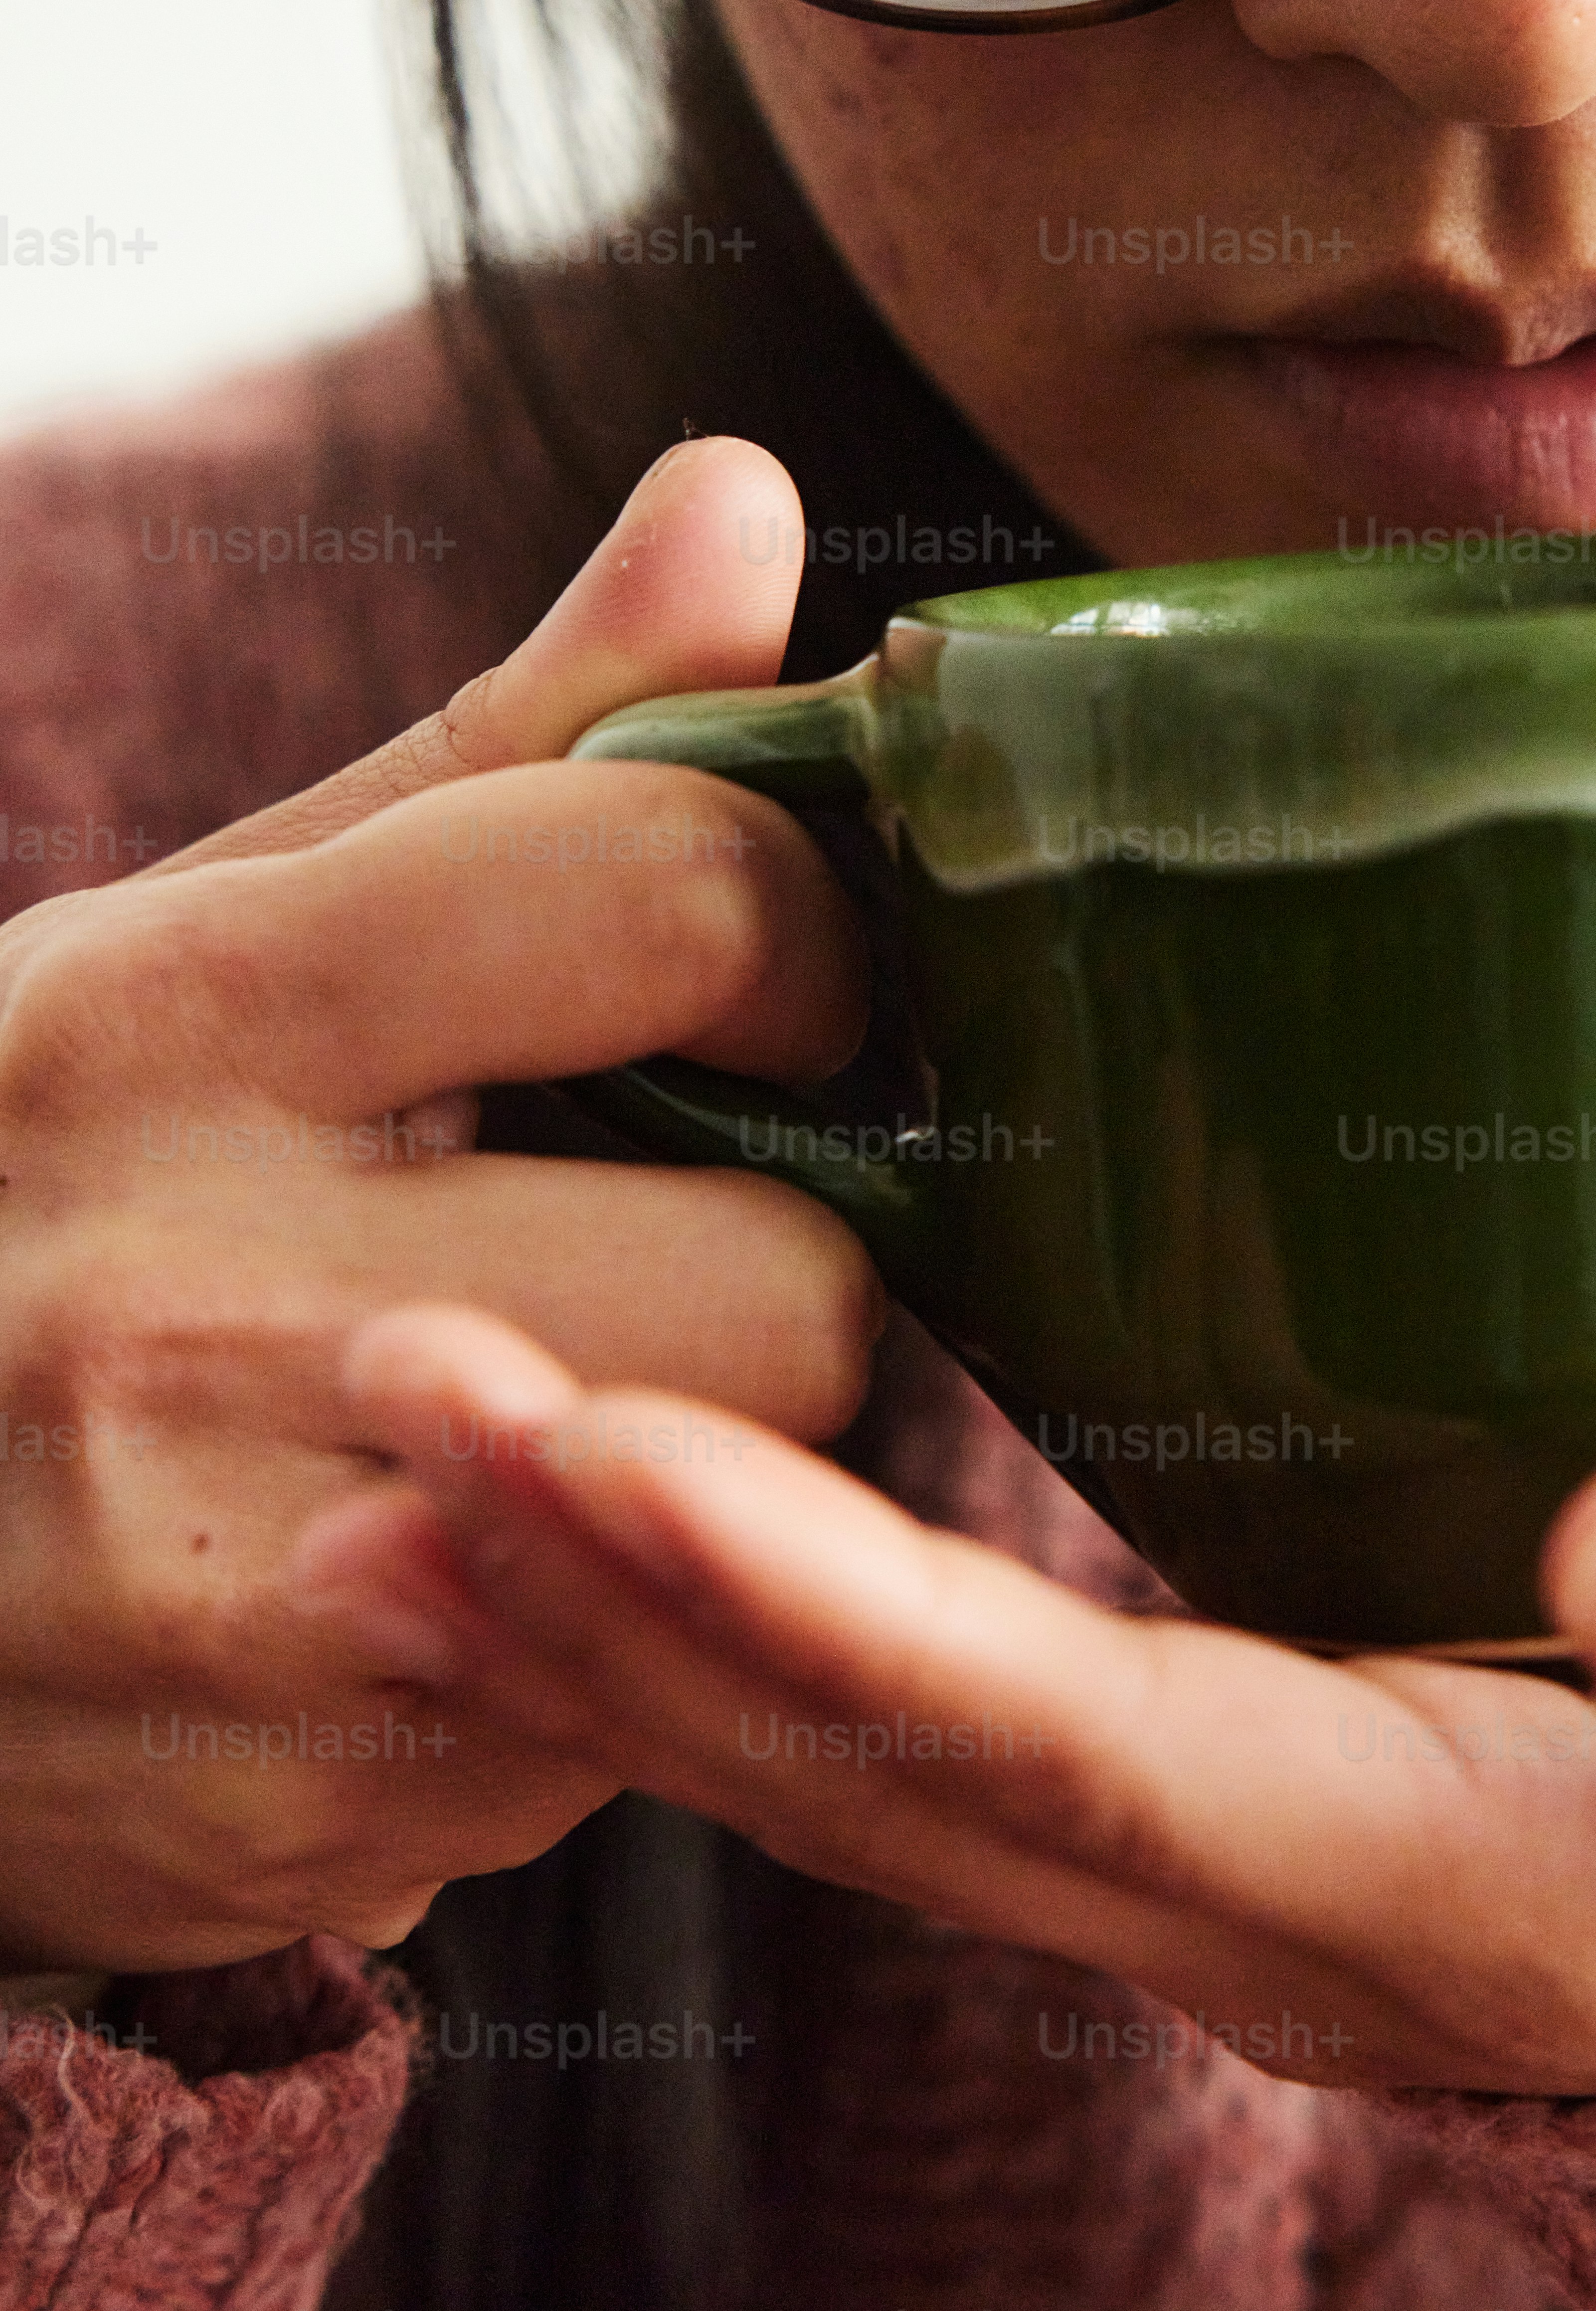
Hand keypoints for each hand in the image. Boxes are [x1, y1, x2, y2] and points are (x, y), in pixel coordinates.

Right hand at [0, 441, 881, 1973]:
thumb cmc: (25, 1178)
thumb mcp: (210, 925)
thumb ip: (514, 744)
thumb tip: (751, 498)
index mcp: (179, 1015)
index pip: (683, 898)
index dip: (803, 937)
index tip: (771, 985)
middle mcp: (181, 1296)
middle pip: (788, 1280)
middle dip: (778, 1259)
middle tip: (655, 1237)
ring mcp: (225, 1584)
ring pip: (737, 1518)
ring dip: (712, 1458)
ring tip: (561, 1393)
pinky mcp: (281, 1812)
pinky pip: (616, 1718)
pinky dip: (583, 1646)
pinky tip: (447, 1570)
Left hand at [292, 1307, 1595, 2090]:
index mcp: (1453, 1890)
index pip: (1062, 1750)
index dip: (811, 1616)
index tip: (580, 1453)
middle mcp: (1290, 1907)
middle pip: (889, 1771)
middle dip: (612, 1596)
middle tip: (367, 1399)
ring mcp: (1238, 1856)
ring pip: (861, 1757)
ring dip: (615, 1612)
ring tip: (386, 1451)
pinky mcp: (1227, 1772)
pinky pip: (921, 1719)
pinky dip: (731, 1620)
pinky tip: (590, 1506)